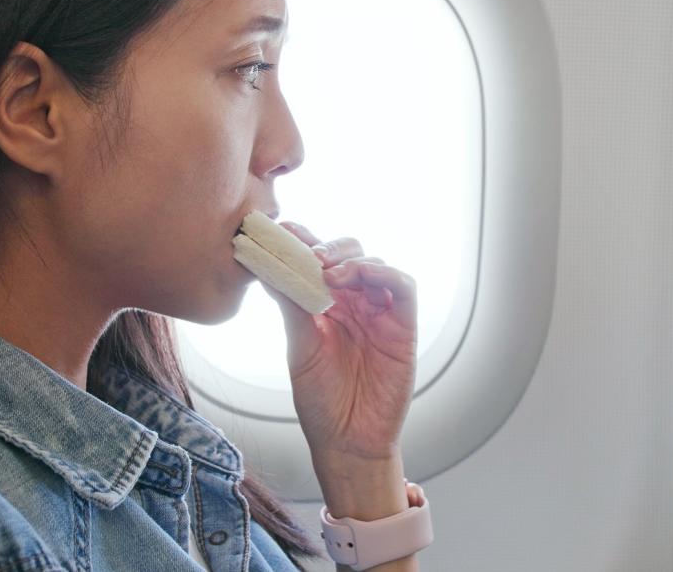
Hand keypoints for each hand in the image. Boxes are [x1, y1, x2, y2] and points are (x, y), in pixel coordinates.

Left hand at [261, 222, 417, 463]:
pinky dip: (385, 272)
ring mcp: (380, 314)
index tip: (284, 230)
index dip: (304, 242)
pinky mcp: (404, 326)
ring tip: (329, 272)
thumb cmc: (321, 402)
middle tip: (310, 255)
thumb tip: (268, 266)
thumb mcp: (300, 348)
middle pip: (349, 255)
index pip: (317, 263)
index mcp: (326, 307)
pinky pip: (404, 286)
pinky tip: (360, 276)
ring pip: (375, 264)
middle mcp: (354, 305)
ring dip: (352, 259)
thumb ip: (292, 306)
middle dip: (329, 247)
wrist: (347, 442)